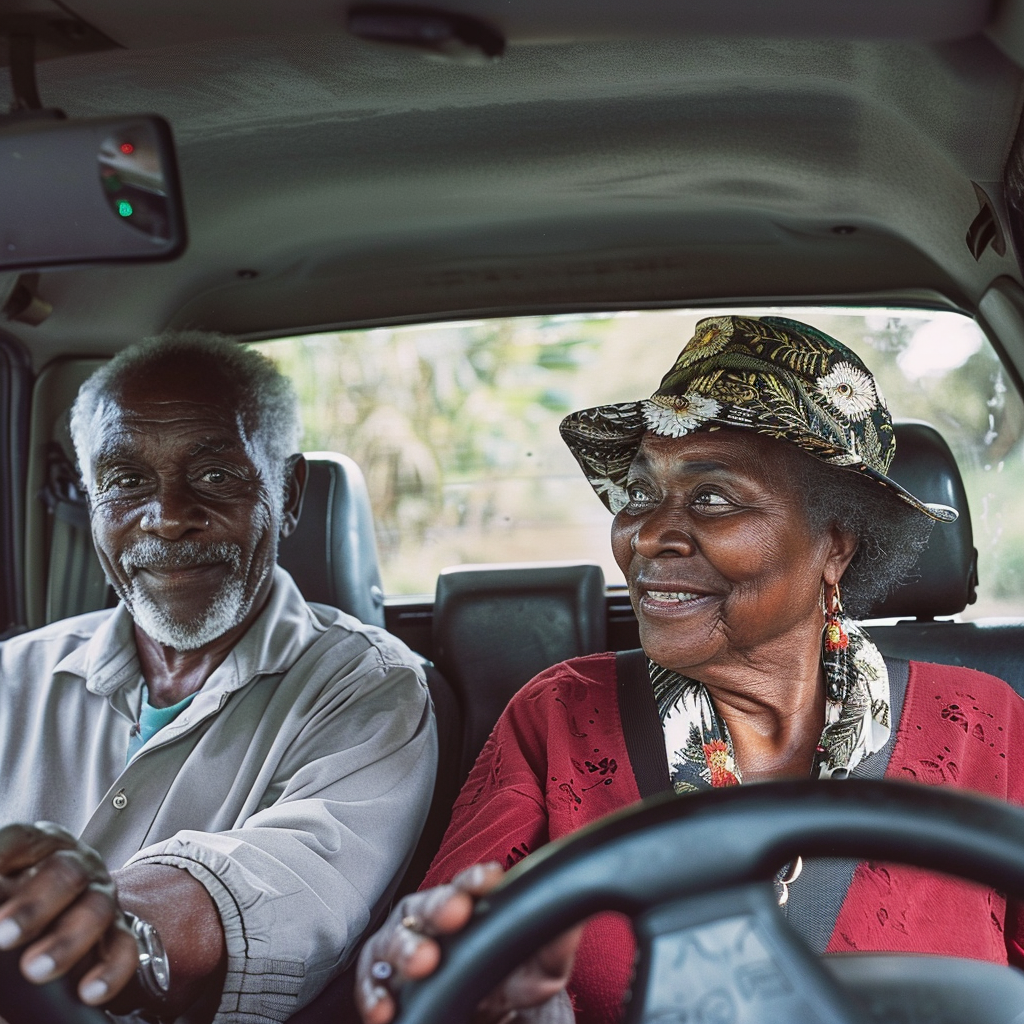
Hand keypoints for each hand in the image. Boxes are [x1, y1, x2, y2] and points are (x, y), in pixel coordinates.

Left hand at [0, 822, 138, 1006]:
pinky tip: (89, 991)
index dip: (3, 854)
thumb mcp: (5, 892)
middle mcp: (74, 867)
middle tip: (4, 934)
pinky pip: (125, 947)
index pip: (21, 840)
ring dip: (67, 940)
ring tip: (36, 969)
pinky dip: (110, 970)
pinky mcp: (119, 933)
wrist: (60, 920)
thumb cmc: (17, 902)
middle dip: (34, 904)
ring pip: (97, 908)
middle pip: (66, 872)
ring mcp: (100, 897)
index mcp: (37, 849)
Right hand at [356, 862, 581, 1023]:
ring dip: (408, 949)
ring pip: (397, 938)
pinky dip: (374, 994)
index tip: (491, 879)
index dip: (478, 878)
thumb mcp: (536, 967)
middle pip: (431, 903)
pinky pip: (370, 983)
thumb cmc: (503, 976)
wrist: (475, 1011)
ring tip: (423, 963)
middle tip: (455, 914)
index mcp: (467, 901)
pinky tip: (385, 1007)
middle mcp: (430, 914)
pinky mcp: (378, 977)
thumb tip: (575, 921)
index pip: (472, 882)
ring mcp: (401, 943)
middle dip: (442, 906)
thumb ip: (554, 945)